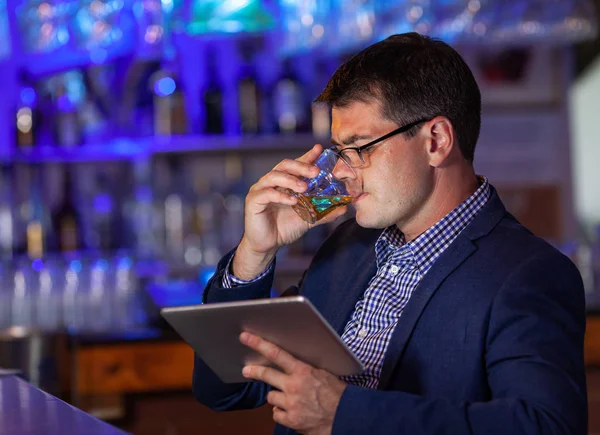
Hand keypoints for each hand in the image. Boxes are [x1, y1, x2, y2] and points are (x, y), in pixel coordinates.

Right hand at [233, 144, 347, 278]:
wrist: (267, 245)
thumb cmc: (284, 228)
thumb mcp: (308, 219)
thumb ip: (324, 212)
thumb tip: (344, 208)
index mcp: (284, 182)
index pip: (296, 165)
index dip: (307, 157)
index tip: (319, 150)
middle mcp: (271, 182)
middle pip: (284, 165)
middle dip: (301, 166)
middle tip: (315, 171)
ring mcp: (260, 190)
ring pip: (274, 176)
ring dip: (290, 180)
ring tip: (304, 187)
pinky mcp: (253, 201)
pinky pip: (266, 194)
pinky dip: (280, 196)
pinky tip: (292, 201)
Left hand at [240, 332, 346, 434]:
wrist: (346, 416)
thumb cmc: (338, 394)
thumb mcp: (323, 373)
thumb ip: (305, 369)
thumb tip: (293, 364)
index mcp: (303, 371)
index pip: (276, 354)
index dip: (259, 344)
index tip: (246, 338)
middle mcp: (293, 386)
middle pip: (266, 375)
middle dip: (254, 371)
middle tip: (247, 370)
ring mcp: (290, 404)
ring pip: (271, 397)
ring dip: (277, 397)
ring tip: (290, 398)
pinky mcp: (290, 420)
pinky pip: (276, 414)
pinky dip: (282, 413)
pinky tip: (292, 411)